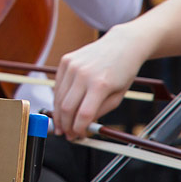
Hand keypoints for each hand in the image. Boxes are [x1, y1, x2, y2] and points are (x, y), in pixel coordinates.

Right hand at [51, 23, 152, 138]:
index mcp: (100, 84)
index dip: (79, 129)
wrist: (122, 45)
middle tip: (67, 135)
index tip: (78, 136)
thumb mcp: (118, 96)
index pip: (83, 114)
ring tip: (63, 124)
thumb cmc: (123, 71)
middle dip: (65, 125)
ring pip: (58, 97)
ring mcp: (72, 65)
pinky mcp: (65, 60)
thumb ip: (100, 111)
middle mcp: (83, 74)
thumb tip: (83, 126)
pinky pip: (57, 85)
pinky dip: (58, 98)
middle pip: (66, 108)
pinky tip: (63, 107)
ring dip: (59, 114)